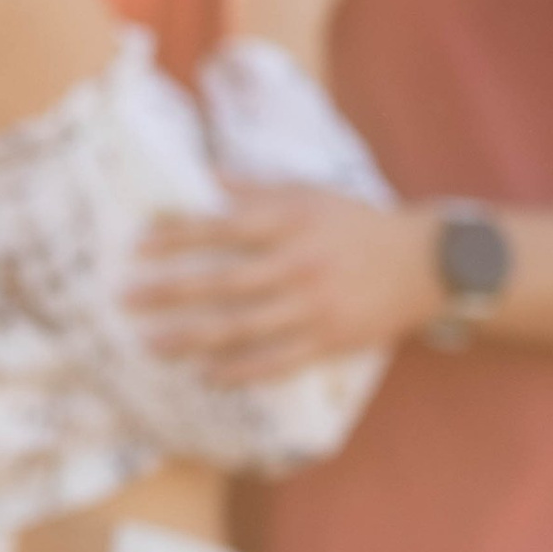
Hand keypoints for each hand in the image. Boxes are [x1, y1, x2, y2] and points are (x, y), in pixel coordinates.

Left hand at [129, 185, 443, 388]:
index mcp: (293, 223)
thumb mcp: (311, 193)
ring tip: (151, 345)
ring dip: (192, 339)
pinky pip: (275, 362)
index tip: (138, 245)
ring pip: (243, 328)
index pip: (223, 228)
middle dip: (171, 292)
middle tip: (126, 300)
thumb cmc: (359, 224)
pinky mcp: (328, 341)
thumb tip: (204, 175)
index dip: (177, 237)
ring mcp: (313, 308)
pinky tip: (206, 376)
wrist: (426, 263)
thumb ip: (256, 189)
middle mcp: (299, 265)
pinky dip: (239, 371)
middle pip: (223, 283)